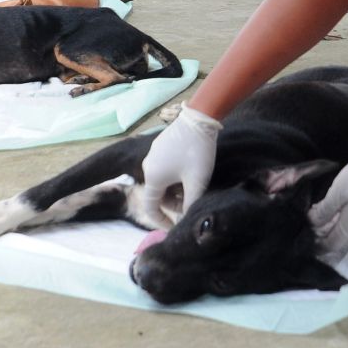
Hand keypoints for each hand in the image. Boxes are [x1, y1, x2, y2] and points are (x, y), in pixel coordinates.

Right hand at [140, 104, 221, 222]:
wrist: (199, 119)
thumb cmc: (197, 152)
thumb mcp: (197, 181)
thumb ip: (191, 203)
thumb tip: (187, 218)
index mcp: (153, 178)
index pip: (150, 207)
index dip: (160, 221)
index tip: (173, 228)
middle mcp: (148, 167)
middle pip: (158, 194)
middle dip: (174, 203)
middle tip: (192, 202)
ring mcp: (154, 154)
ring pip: (163, 181)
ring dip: (176, 189)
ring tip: (194, 187)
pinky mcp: (161, 145)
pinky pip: (165, 168)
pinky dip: (175, 176)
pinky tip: (191, 173)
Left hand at [307, 150, 347, 256]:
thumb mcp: (337, 193)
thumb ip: (323, 211)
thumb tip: (312, 223)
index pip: (329, 245)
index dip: (315, 243)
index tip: (304, 235)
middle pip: (335, 238)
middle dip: (321, 232)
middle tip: (308, 220)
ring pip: (342, 229)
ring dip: (329, 224)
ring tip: (317, 212)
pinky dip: (338, 217)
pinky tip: (332, 205)